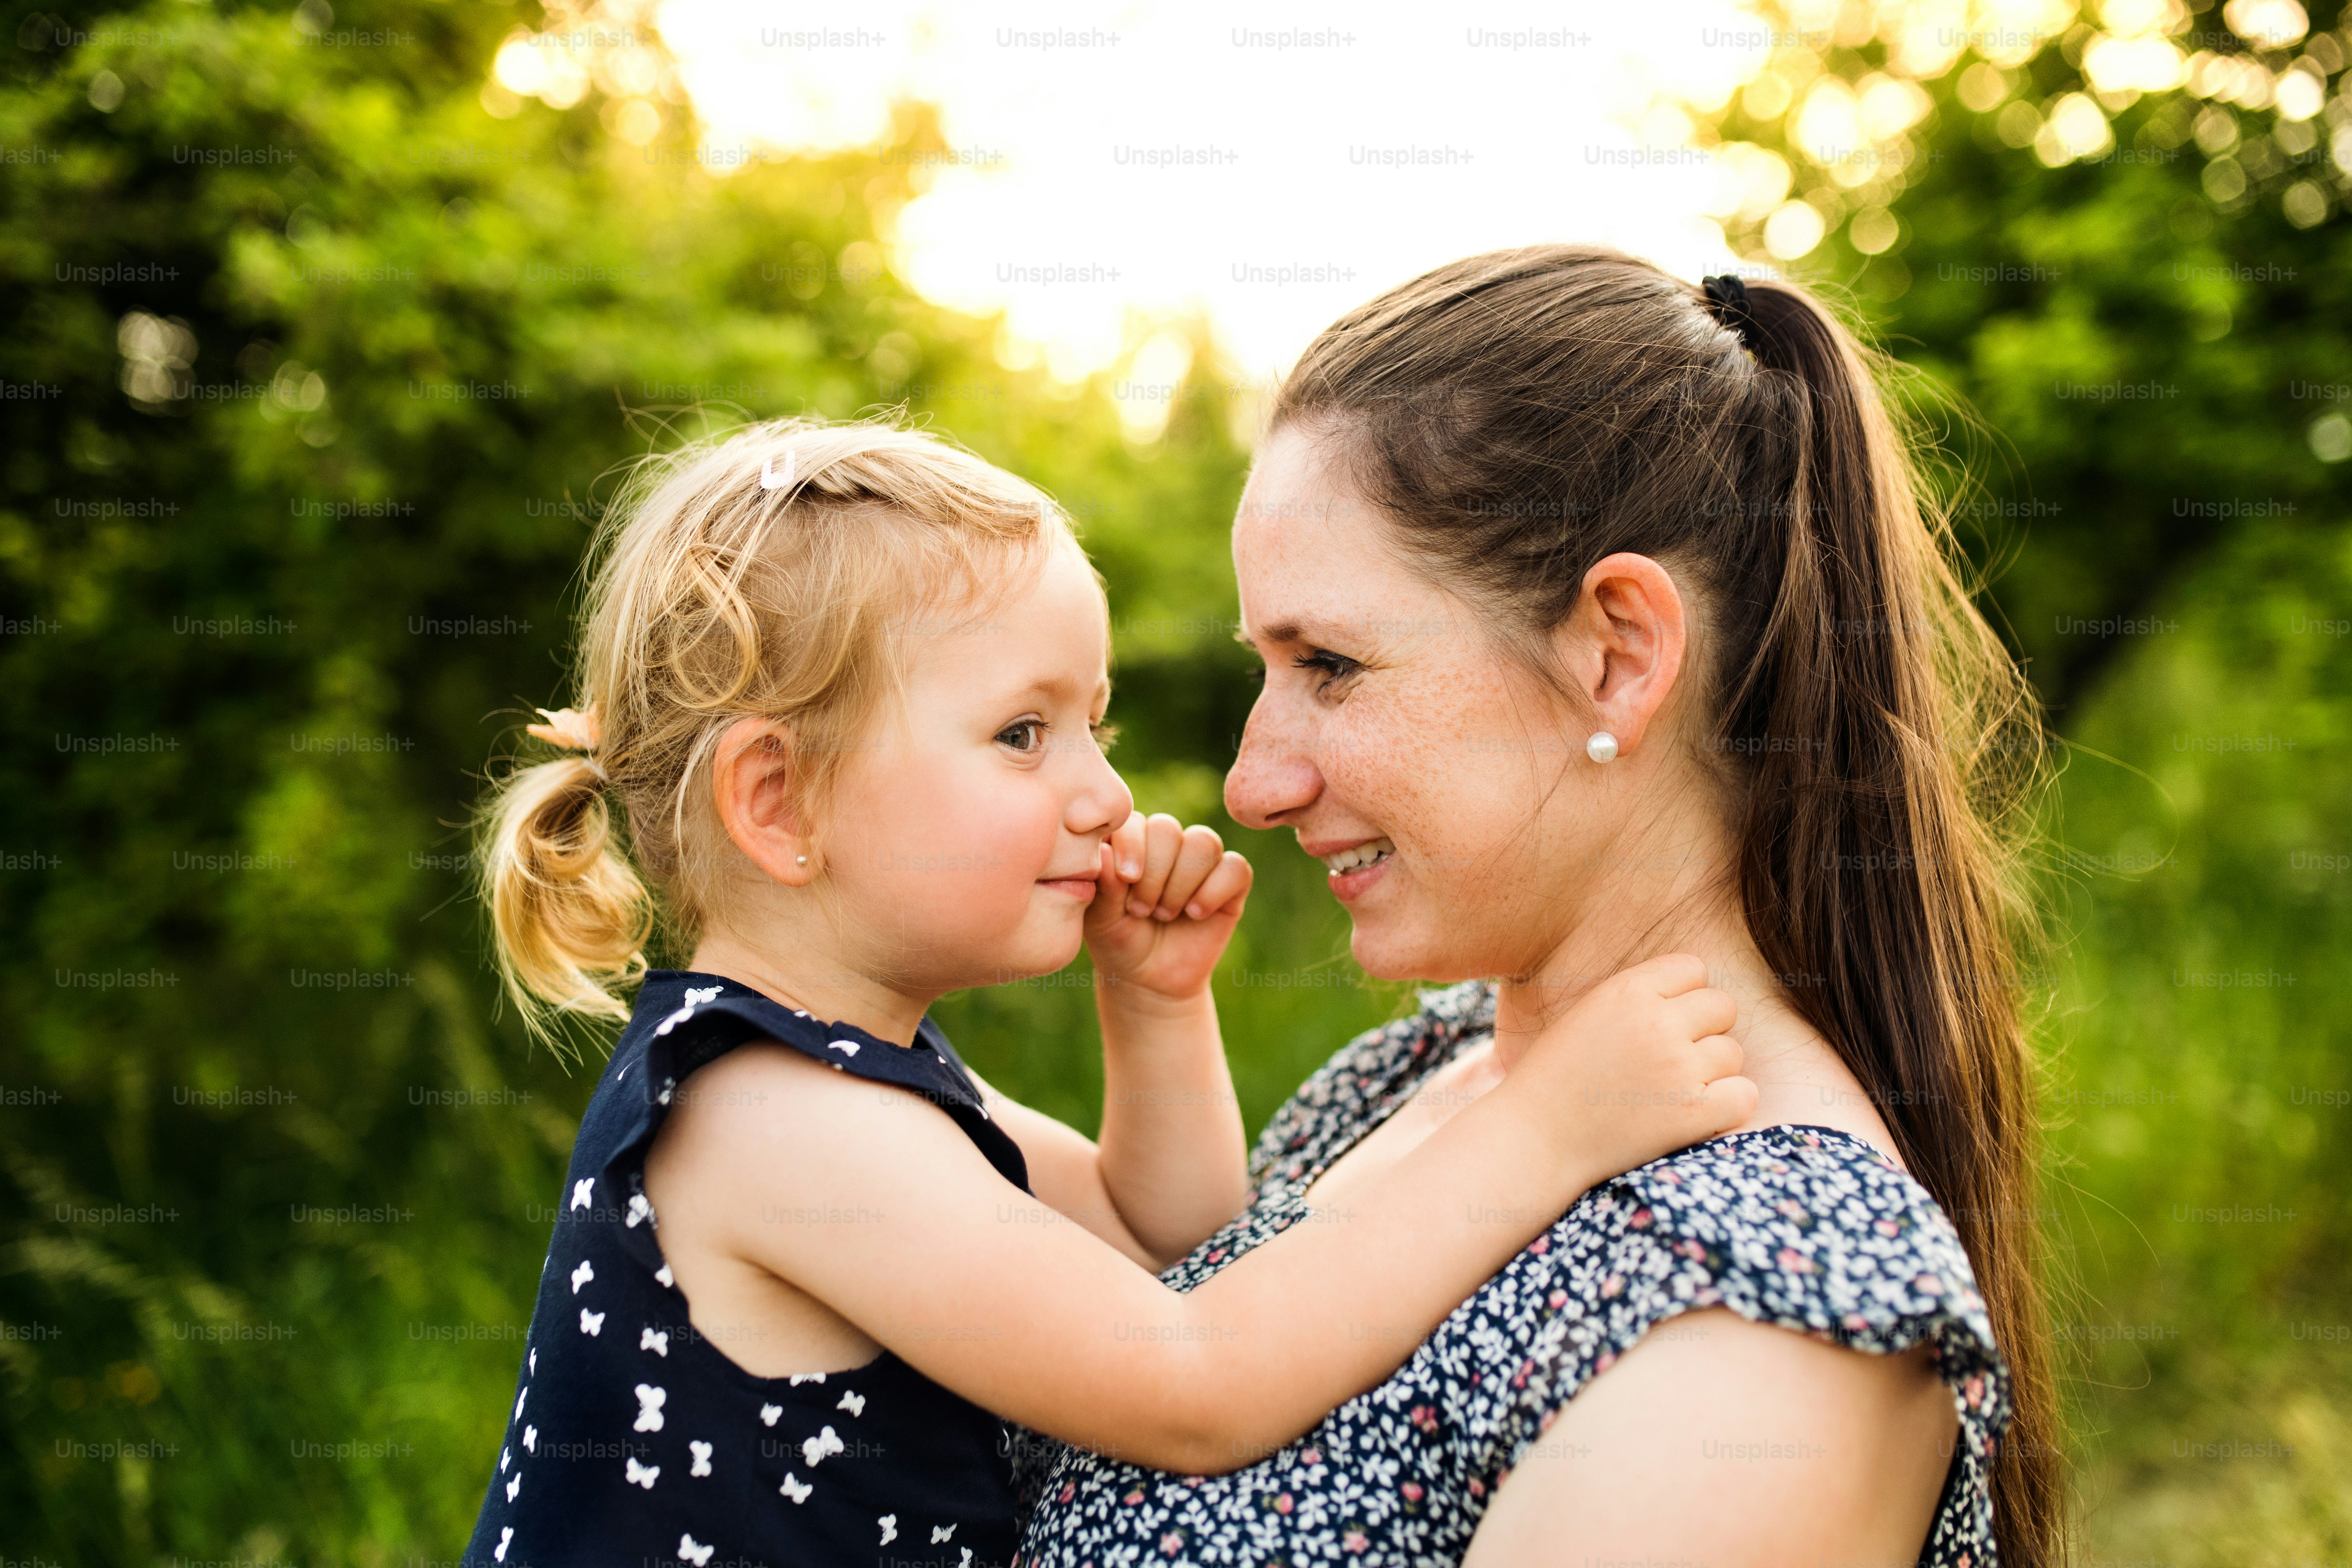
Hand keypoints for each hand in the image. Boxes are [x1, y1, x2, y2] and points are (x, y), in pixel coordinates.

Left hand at [1084, 811, 1252, 1005]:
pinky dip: (1215, 890)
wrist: (1150, 979)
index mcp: (1130, 842)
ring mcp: (1200, 862)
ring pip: (1203, 841)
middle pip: (1168, 828)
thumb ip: (1103, 884)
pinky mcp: (1230, 883)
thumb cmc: (1120, 941)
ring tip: (1165, 914)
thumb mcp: (1101, 918)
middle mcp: (1166, 845)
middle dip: (1155, 872)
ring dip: (1182, 881)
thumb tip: (1104, 850)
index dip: (1132, 845)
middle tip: (1141, 909)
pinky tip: (1196, 913)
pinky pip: (1236, 867)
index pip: (1134, 821)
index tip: (1127, 879)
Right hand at [1506, 953, 1756, 1186]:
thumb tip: (1690, 992)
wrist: (1533, 1140)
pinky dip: (1728, 1106)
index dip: (1684, 996)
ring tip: (1671, 1091)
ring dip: (1712, 1072)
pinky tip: (1697, 1114)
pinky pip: (1745, 1094)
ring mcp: (1677, 1068)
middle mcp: (1657, 1022)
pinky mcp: (1693, 1112)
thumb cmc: (1554, 1079)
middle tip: (1673, 1059)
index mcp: (1627, 990)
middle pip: (1722, 1007)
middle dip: (1704, 1031)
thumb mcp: (1587, 1015)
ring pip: (1732, 1053)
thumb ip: (1636, 998)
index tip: (1664, 1022)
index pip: (1693, 968)